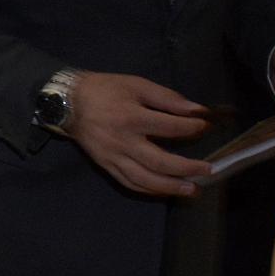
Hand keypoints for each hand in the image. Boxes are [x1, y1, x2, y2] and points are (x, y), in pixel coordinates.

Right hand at [59, 70, 213, 197]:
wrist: (67, 102)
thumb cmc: (104, 90)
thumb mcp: (136, 85)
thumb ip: (167, 98)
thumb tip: (197, 110)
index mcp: (131, 117)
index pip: (170, 127)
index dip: (191, 128)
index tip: (204, 126)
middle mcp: (123, 141)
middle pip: (160, 162)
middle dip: (187, 168)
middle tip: (207, 169)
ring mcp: (113, 156)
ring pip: (145, 179)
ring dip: (171, 187)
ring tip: (192, 189)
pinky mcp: (105, 165)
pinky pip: (129, 183)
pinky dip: (148, 190)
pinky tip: (164, 190)